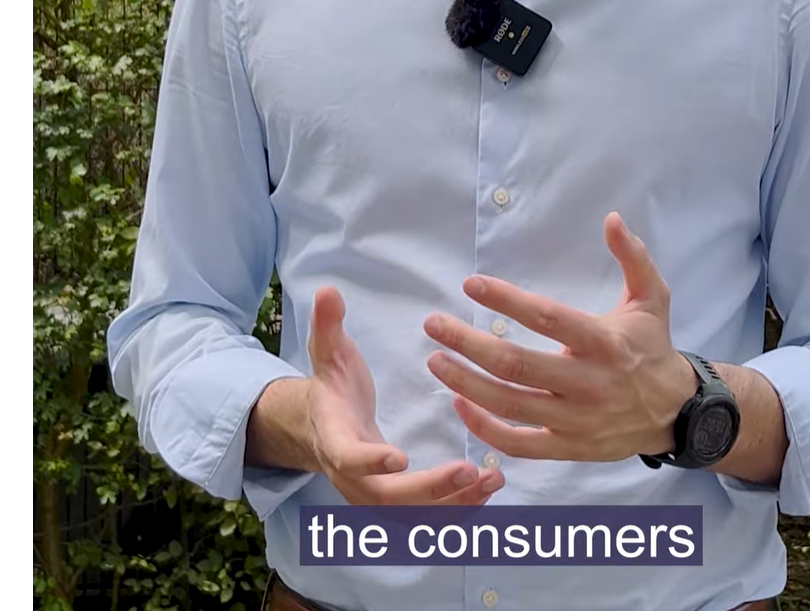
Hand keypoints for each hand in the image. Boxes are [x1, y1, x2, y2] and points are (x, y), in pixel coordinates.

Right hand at [304, 286, 504, 504]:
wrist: (318, 428)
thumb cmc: (331, 387)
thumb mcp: (327, 354)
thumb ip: (328, 326)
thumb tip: (327, 291)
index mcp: (335, 439)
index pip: (349, 457)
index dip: (370, 461)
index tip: (398, 458)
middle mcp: (352, 479)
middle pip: (387, 496)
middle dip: (429, 489)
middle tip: (468, 469)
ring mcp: (373, 496)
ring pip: (411, 515)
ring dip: (453, 504)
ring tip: (491, 480)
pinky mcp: (395, 503)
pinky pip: (425, 517)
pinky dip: (457, 509)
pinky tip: (489, 489)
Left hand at [422, 213, 696, 461]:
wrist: (677, 413)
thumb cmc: (653, 347)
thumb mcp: (652, 297)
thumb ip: (632, 257)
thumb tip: (612, 219)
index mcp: (603, 342)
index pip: (547, 318)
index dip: (507, 300)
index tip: (471, 284)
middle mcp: (587, 383)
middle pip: (516, 365)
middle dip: (468, 343)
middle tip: (433, 324)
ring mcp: (576, 420)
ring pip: (510, 405)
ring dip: (465, 384)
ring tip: (435, 360)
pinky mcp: (569, 447)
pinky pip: (519, 444)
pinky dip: (485, 428)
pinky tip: (459, 404)